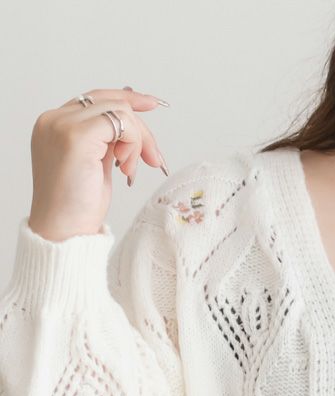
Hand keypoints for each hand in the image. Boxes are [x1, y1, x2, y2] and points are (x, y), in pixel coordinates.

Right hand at [27, 85, 168, 242]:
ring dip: (137, 141)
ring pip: (118, 111)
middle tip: (154, 159)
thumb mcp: (95, 165)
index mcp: (55, 125)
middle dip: (140, 130)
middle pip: (110, 102)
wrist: (64, 231)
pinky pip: (120, 121)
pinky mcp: (76, 136)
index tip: (152, 103)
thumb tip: (130, 127)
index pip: (95, 99)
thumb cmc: (78, 207)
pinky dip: (133, 142)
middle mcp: (54, 120)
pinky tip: (127, 167)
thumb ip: (106, 142)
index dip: (127, 99)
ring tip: (130, 170)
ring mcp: (62, 125)